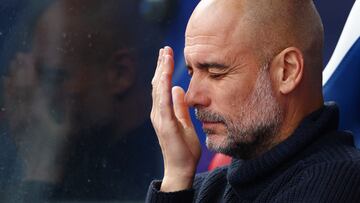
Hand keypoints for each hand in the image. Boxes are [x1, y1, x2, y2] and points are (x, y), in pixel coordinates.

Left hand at [4, 52, 70, 182]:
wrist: (42, 170)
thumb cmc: (60, 150)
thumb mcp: (70, 129)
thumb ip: (71, 107)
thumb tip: (74, 88)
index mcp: (38, 111)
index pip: (32, 85)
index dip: (30, 70)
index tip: (30, 55)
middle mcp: (24, 113)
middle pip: (20, 86)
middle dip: (20, 69)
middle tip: (20, 55)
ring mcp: (17, 120)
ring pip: (11, 95)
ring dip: (11, 78)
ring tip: (11, 65)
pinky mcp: (13, 127)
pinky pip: (6, 106)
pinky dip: (5, 93)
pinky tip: (4, 85)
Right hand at [151, 46, 200, 191]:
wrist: (180, 169)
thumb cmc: (183, 149)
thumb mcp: (184, 123)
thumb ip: (180, 107)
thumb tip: (178, 89)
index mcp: (163, 112)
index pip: (162, 87)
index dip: (164, 70)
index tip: (167, 55)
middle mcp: (158, 112)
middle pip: (158, 84)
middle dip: (161, 65)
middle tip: (165, 49)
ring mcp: (160, 118)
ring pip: (159, 89)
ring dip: (162, 71)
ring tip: (165, 54)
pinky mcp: (165, 124)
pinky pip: (164, 102)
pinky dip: (164, 87)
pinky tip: (166, 75)